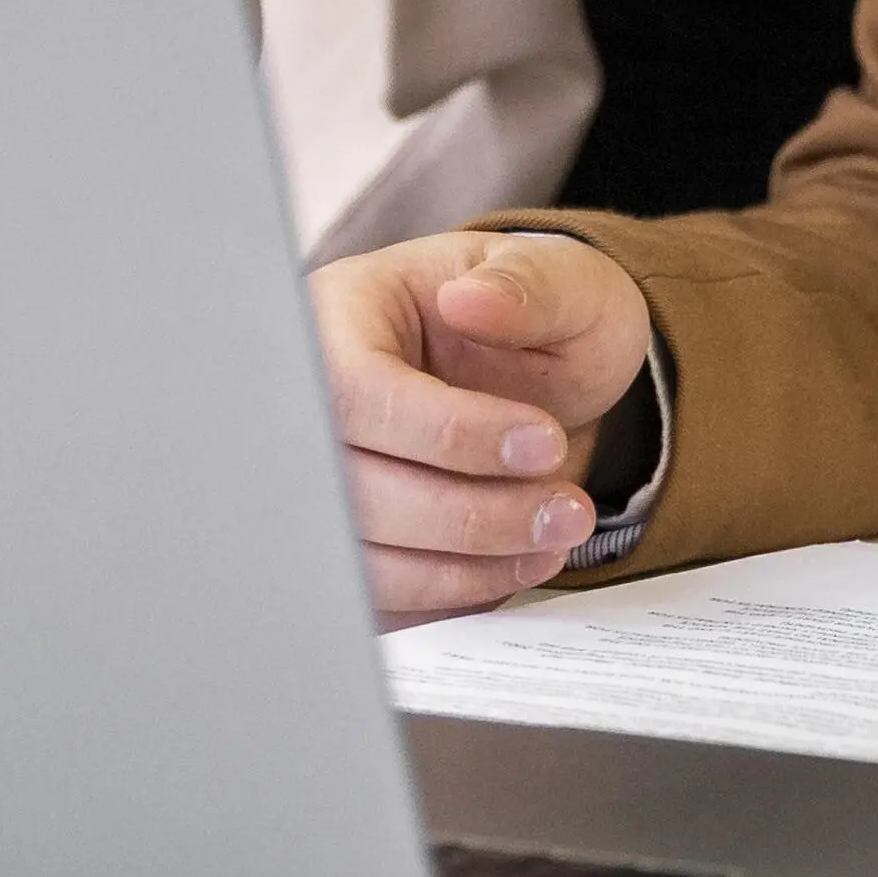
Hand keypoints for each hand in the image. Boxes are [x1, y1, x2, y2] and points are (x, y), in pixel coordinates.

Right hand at [309, 228, 655, 624]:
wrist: (540, 375)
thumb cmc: (539, 317)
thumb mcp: (560, 280)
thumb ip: (527, 285)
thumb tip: (470, 299)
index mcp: (341, 315)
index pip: (358, 388)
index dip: (447, 431)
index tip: (543, 444)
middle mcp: (310, 401)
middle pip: (350, 487)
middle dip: (469, 514)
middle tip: (567, 513)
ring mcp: (322, 480)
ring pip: (360, 555)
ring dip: (464, 566)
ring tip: (554, 539)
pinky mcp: (349, 541)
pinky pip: (378, 596)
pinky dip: (450, 594)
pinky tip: (515, 565)